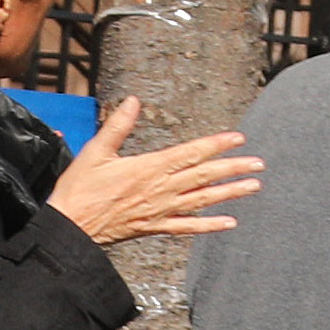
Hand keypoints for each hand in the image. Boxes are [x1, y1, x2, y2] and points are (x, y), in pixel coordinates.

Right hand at [48, 100, 261, 244]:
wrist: (71, 228)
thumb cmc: (80, 189)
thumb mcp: (95, 152)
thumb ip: (118, 126)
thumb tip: (133, 101)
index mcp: (149, 168)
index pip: (190, 153)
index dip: (216, 145)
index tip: (238, 138)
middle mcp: (160, 189)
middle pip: (204, 176)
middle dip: (233, 168)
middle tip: (259, 163)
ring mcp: (160, 210)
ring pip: (202, 200)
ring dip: (230, 193)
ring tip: (254, 186)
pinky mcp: (154, 227)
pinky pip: (187, 227)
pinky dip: (209, 225)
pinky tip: (229, 222)